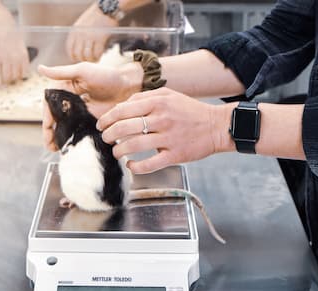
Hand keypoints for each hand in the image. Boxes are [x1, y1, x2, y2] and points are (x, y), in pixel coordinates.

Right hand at [0, 0, 28, 87]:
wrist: (1, 23)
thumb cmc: (10, 34)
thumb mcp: (20, 46)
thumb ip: (20, 57)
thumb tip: (21, 70)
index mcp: (23, 56)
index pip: (24, 74)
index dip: (20, 79)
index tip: (17, 82)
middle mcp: (16, 59)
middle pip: (15, 77)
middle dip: (11, 82)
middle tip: (7, 84)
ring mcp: (6, 58)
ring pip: (6, 77)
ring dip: (3, 82)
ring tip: (0, 85)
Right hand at [38, 62, 141, 150]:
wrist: (129, 85)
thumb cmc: (107, 74)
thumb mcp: (82, 71)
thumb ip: (61, 72)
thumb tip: (40, 69)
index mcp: (64, 91)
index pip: (50, 107)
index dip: (47, 119)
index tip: (47, 129)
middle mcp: (71, 104)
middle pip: (56, 121)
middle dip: (51, 134)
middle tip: (50, 146)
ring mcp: (81, 115)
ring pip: (66, 129)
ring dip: (61, 140)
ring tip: (58, 150)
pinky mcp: (92, 123)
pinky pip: (81, 133)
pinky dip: (76, 141)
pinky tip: (73, 148)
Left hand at [66, 3, 116, 61]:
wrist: (105, 10)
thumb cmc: (94, 17)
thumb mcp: (80, 24)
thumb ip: (78, 35)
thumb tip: (78, 48)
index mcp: (74, 31)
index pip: (69, 49)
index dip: (73, 56)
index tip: (76, 59)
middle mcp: (81, 35)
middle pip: (78, 54)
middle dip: (83, 59)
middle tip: (87, 60)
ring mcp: (90, 37)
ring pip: (87, 55)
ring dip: (91, 60)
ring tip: (94, 60)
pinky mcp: (100, 38)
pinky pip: (97, 53)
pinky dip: (98, 57)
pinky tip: (99, 57)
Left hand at [97, 88, 234, 173]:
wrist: (216, 126)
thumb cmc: (189, 111)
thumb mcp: (169, 96)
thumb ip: (145, 98)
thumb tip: (121, 107)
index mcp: (158, 102)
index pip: (123, 110)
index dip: (107, 119)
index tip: (101, 125)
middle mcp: (161, 119)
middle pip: (124, 127)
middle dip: (109, 135)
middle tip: (106, 139)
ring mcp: (168, 138)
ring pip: (133, 145)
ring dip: (119, 151)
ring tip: (116, 152)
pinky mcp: (174, 155)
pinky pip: (149, 164)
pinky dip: (135, 167)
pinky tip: (130, 165)